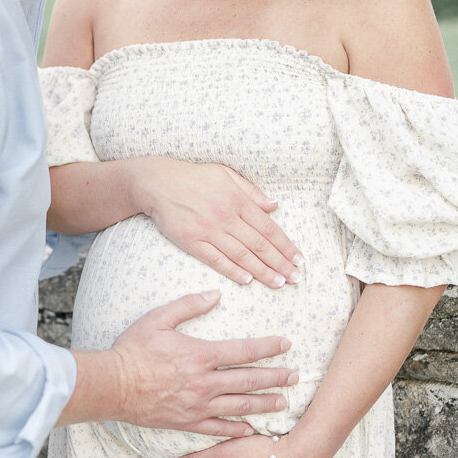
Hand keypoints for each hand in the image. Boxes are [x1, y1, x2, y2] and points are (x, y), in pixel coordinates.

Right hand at [111, 290, 297, 437]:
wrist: (113, 385)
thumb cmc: (133, 350)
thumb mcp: (159, 318)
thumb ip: (189, 305)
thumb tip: (215, 294)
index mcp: (201, 355)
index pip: (245, 351)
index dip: (268, 347)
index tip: (286, 344)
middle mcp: (205, 382)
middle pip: (250, 380)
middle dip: (276, 377)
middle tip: (295, 376)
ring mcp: (198, 405)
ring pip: (241, 406)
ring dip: (264, 404)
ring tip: (283, 403)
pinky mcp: (188, 422)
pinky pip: (219, 429)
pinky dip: (237, 429)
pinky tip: (251, 430)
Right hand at [129, 157, 303, 287]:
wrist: (158, 182)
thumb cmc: (194, 177)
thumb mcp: (227, 174)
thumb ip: (252, 191)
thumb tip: (275, 205)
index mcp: (238, 200)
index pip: (269, 228)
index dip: (286, 246)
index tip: (299, 260)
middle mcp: (226, 216)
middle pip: (259, 244)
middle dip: (280, 263)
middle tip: (296, 279)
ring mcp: (208, 230)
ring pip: (241, 255)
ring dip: (262, 271)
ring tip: (278, 283)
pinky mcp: (191, 241)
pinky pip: (215, 259)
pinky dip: (232, 270)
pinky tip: (247, 280)